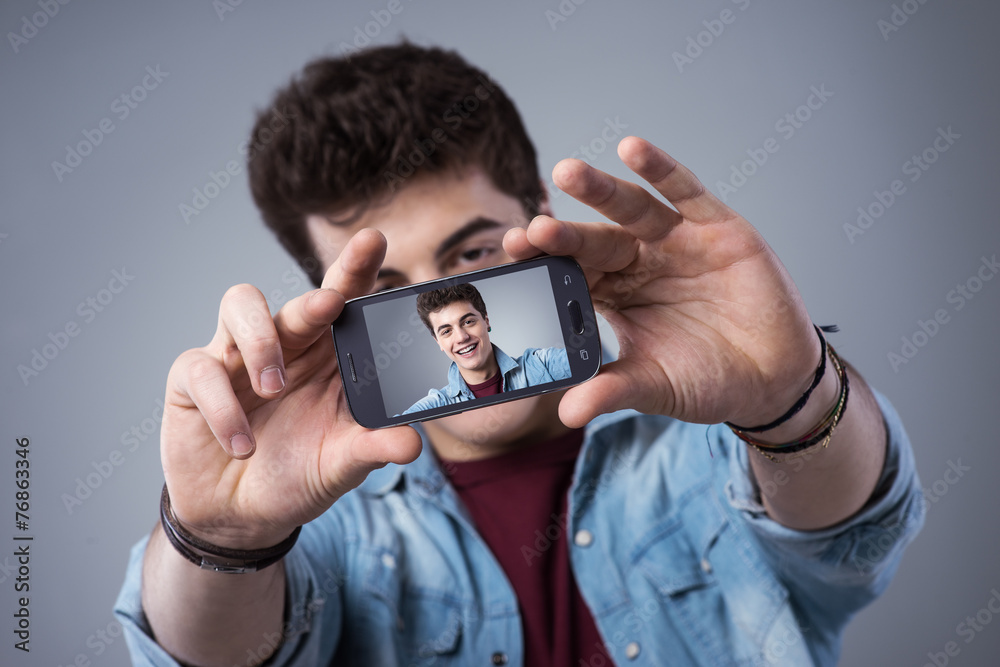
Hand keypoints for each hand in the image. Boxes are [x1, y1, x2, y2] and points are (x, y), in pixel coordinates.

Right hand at [160, 230, 420, 547]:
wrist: (241, 516)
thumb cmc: (298, 474)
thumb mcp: (341, 464)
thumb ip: (372, 447)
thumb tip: (413, 443)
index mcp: (328, 354)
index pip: (345, 300)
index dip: (356, 267)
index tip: (374, 240)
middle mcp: (286, 345)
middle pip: (297, 298)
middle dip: (314, 294)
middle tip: (329, 302)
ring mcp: (237, 356)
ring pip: (240, 304)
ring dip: (260, 342)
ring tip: (272, 387)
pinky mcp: (194, 379)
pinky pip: (201, 368)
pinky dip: (223, 407)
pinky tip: (240, 443)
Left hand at [504, 136, 819, 429]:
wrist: (773, 379)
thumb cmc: (708, 378)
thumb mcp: (656, 386)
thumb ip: (612, 390)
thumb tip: (567, 412)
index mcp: (614, 295)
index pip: (571, 275)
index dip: (543, 266)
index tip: (511, 258)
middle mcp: (639, 261)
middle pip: (593, 241)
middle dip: (562, 236)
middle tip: (531, 232)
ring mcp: (675, 240)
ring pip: (631, 209)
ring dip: (599, 189)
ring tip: (567, 173)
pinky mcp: (716, 226)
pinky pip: (685, 191)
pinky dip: (661, 170)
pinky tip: (633, 150)